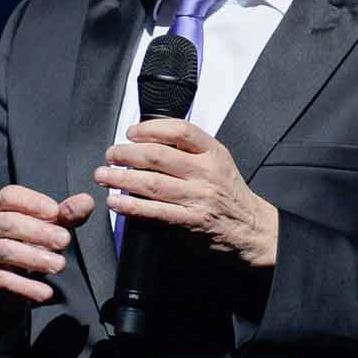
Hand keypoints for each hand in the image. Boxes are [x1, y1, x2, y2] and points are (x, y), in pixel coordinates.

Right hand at [0, 186, 94, 338]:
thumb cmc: (24, 246)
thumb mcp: (46, 229)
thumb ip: (65, 215)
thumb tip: (87, 201)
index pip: (9, 196)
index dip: (33, 202)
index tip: (56, 212)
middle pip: (8, 223)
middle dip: (39, 232)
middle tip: (65, 240)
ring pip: (5, 251)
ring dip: (35, 258)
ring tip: (60, 265)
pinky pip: (1, 279)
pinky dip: (25, 286)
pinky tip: (46, 293)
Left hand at [94, 118, 278, 268]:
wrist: (253, 229)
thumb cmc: (231, 195)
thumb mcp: (220, 163)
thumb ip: (191, 151)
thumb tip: (151, 142)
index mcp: (214, 153)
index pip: (179, 130)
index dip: (150, 129)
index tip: (131, 132)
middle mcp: (206, 173)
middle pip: (158, 156)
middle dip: (127, 154)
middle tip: (111, 154)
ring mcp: (198, 197)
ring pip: (152, 183)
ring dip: (121, 178)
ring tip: (104, 175)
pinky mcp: (191, 221)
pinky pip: (155, 211)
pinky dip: (131, 206)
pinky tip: (116, 202)